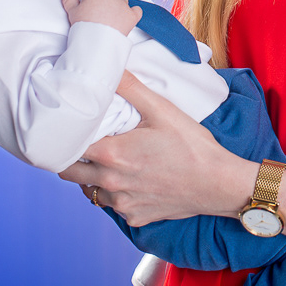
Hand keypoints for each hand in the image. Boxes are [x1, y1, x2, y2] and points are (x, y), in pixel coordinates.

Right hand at [59, 0, 142, 35]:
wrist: (97, 41)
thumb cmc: (83, 26)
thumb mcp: (72, 12)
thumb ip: (68, 0)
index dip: (89, 0)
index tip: (88, 9)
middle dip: (103, 2)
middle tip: (98, 14)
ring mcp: (122, 5)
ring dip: (117, 5)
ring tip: (110, 17)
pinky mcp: (132, 15)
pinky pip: (136, 10)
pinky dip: (133, 13)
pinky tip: (127, 17)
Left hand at [59, 71, 256, 226]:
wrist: (218, 183)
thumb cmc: (192, 145)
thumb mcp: (162, 109)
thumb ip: (131, 87)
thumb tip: (110, 68)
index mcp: (112, 154)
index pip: (68, 147)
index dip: (67, 135)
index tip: (73, 126)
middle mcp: (110, 183)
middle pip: (69, 173)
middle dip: (71, 157)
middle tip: (85, 143)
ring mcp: (122, 204)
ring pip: (90, 191)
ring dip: (93, 176)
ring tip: (110, 161)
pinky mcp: (134, 218)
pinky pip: (113, 205)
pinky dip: (115, 193)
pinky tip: (132, 179)